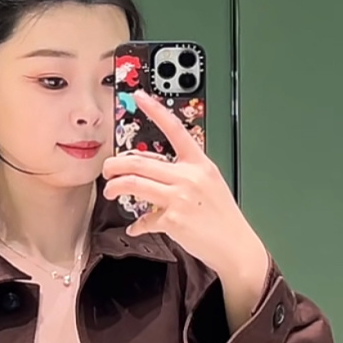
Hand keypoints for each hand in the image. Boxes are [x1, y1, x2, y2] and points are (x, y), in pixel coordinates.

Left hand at [102, 91, 268, 328]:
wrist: (235, 244)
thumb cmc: (222, 216)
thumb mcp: (209, 184)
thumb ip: (183, 174)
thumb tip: (154, 174)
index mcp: (199, 163)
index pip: (175, 129)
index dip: (155, 111)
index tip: (139, 97)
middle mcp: (189, 177)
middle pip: (140, 161)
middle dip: (116, 164)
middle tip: (107, 169)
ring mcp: (180, 198)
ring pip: (134, 184)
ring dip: (115, 187)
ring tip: (110, 191)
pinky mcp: (172, 220)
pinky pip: (144, 219)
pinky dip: (137, 224)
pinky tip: (137, 227)